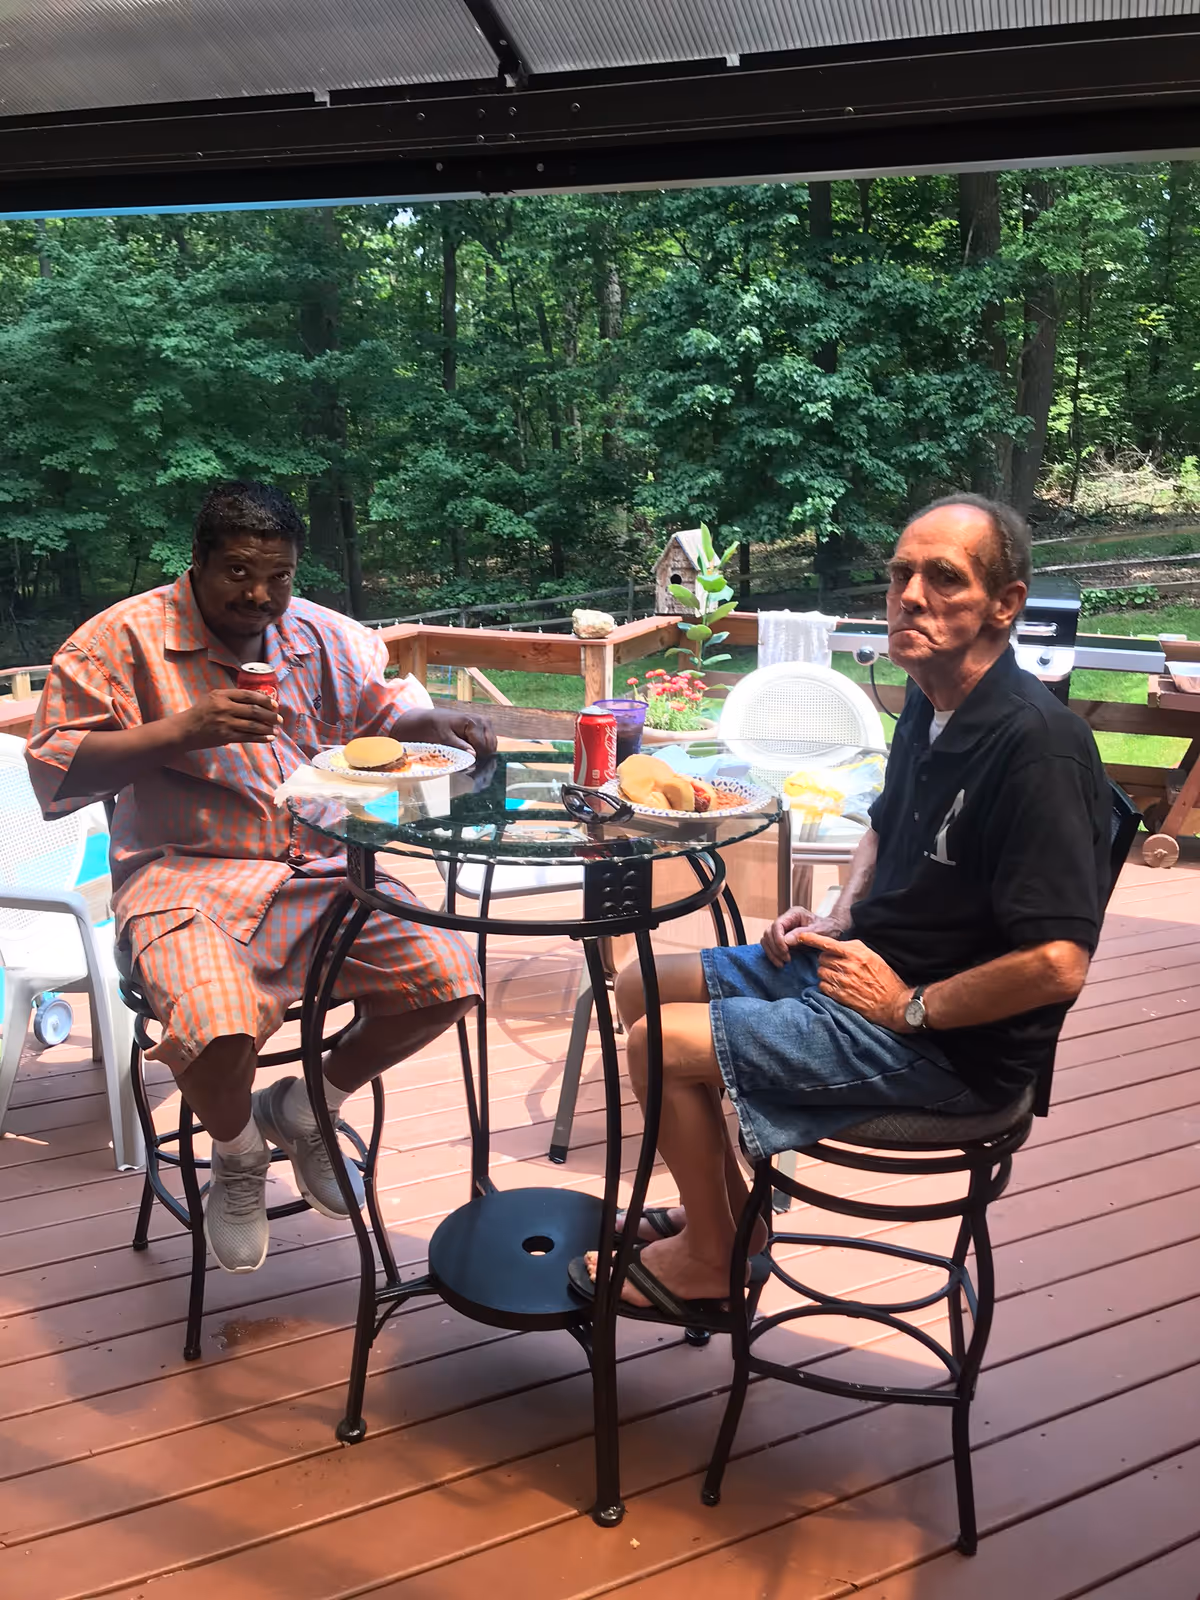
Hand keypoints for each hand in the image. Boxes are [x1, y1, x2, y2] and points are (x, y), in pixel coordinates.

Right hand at [178, 688, 277, 750]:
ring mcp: (225, 723)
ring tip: (276, 729)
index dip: (264, 699)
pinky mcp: (225, 736)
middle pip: (254, 710)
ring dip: (267, 728)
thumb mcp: (212, 698)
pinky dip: (260, 738)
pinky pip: (247, 737)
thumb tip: (255, 700)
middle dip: (270, 715)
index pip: (248, 695)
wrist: (185, 729)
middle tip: (279, 719)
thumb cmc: (200, 712)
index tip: (274, 704)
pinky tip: (269, 738)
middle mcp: (224, 707)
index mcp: (221, 695)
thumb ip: (231, 697)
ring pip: (253, 725)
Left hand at [395, 706, 496, 757]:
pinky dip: (483, 750)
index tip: (470, 768)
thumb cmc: (437, 728)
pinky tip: (473, 754)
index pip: (483, 747)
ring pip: (492, 746)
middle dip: (482, 758)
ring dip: (483, 755)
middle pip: (490, 747)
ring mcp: (486, 723)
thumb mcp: (444, 738)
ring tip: (471, 760)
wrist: (433, 719)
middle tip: (470, 766)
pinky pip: (489, 742)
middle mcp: (484, 721)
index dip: (477, 760)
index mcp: (473, 722)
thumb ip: (459, 746)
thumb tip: (474, 755)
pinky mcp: (485, 726)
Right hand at [762, 905, 847, 967]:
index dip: (778, 939)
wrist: (833, 930)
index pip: (777, 925)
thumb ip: (802, 934)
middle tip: (785, 960)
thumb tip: (785, 941)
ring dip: (772, 952)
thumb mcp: (819, 931)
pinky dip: (773, 954)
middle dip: (774, 948)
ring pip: (766, 939)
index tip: (785, 952)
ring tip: (782, 963)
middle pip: (769, 932)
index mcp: (793, 914)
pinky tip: (781, 962)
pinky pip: (770, 945)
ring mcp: (783, 929)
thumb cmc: (828, 928)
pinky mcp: (782, 938)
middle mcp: (785, 920)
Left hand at [791, 930, 910, 1029]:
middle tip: (837, 966)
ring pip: (821, 972)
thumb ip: (854, 948)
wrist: (894, 1003)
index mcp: (856, 953)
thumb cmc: (884, 977)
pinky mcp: (840, 996)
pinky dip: (826, 986)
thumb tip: (836, 945)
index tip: (801, 937)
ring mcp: (843, 981)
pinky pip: (822, 986)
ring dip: (826, 974)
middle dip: (826, 961)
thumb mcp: (872, 956)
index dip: (811, 939)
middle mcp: (848, 966)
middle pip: (822, 958)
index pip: (828, 943)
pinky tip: (838, 987)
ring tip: (839, 977)